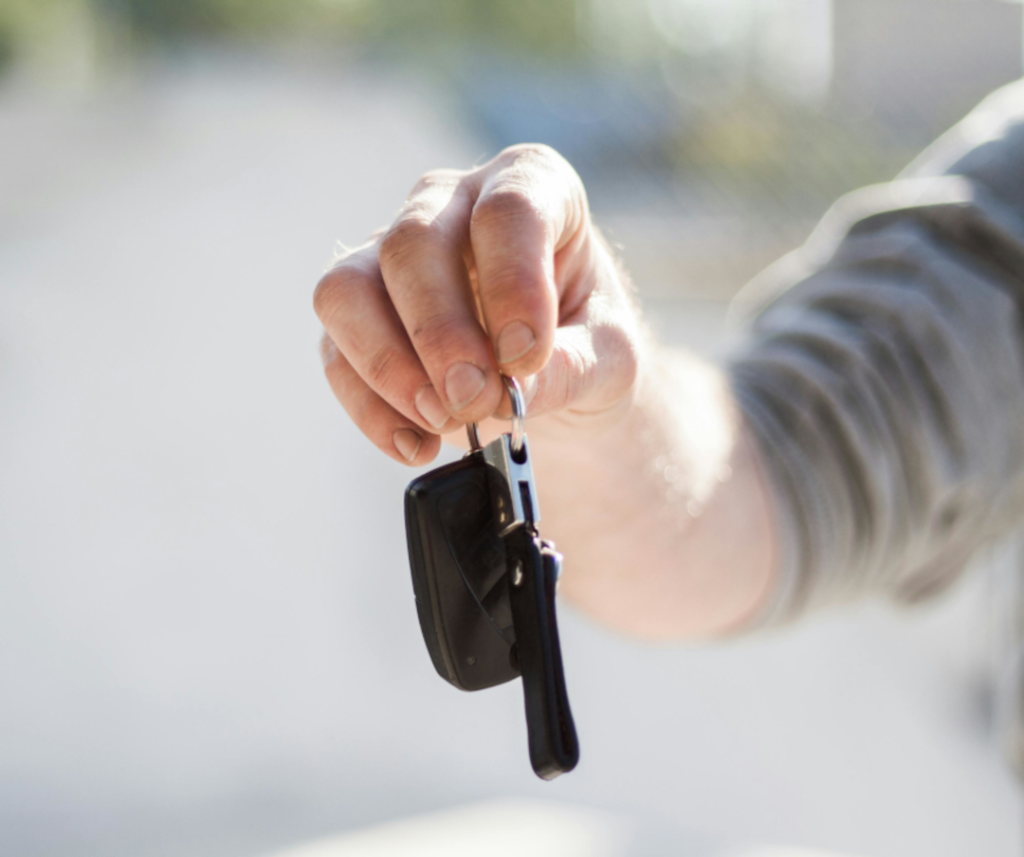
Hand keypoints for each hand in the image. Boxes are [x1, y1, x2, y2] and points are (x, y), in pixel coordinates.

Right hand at [314, 144, 642, 463]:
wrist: (552, 373)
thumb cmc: (587, 342)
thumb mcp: (609, 358)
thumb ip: (571, 369)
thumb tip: (510, 392)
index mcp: (531, 185)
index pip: (508, 210)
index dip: (513, 284)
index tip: (527, 358)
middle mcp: (451, 204)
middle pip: (412, 245)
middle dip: (440, 334)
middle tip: (475, 400)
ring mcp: (391, 253)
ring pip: (348, 289)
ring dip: (389, 366)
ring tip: (442, 421)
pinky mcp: (358, 313)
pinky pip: (335, 351)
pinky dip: (370, 407)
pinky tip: (416, 443)